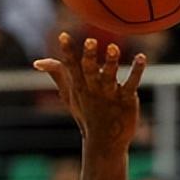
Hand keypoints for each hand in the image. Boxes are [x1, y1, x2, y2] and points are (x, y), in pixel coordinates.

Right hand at [34, 33, 145, 148]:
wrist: (105, 143)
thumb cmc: (87, 115)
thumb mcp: (69, 95)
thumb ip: (57, 74)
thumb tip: (37, 62)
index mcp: (80, 86)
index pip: (71, 67)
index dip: (68, 52)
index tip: (63, 36)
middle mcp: (94, 89)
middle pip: (90, 70)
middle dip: (90, 56)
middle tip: (91, 41)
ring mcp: (110, 94)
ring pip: (110, 76)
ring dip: (111, 62)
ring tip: (114, 48)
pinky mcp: (126, 99)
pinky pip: (131, 84)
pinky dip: (136, 71)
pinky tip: (141, 58)